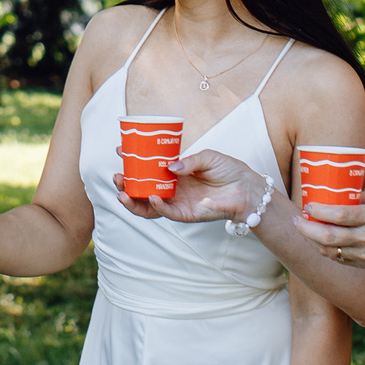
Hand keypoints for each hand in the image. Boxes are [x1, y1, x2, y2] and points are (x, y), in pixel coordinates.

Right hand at [112, 148, 268, 222]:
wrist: (247, 189)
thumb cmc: (230, 171)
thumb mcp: (207, 157)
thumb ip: (188, 161)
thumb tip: (170, 167)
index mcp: (174, 173)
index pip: (148, 169)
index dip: (133, 162)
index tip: (120, 150)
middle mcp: (172, 189)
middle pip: (142, 190)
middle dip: (125, 185)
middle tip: (116, 176)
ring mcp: (178, 202)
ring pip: (148, 206)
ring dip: (133, 201)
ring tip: (123, 192)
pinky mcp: (186, 214)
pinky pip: (167, 213)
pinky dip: (157, 207)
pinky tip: (151, 198)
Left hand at [290, 184, 364, 268]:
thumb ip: (359, 196)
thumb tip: (337, 193)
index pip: (340, 215)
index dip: (320, 211)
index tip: (308, 204)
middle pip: (328, 237)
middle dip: (307, 229)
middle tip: (296, 220)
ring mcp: (364, 253)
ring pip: (329, 250)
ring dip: (311, 240)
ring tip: (303, 228)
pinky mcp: (363, 263)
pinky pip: (337, 258)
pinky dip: (323, 249)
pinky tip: (317, 240)